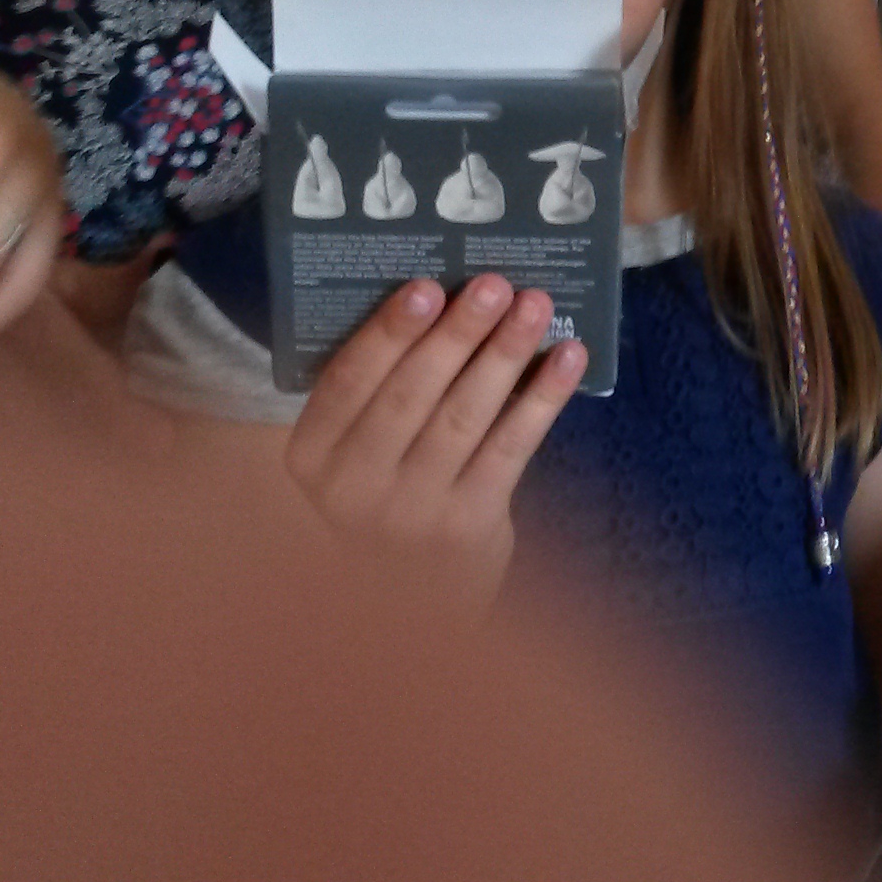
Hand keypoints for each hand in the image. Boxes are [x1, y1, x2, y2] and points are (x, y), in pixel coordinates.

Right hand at [284, 275, 586, 608]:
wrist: (415, 598)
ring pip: (464, 416)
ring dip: (504, 354)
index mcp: (312, 457)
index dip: (387, 333)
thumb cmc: (390, 491)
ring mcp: (412, 511)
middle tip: (494, 283)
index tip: (426, 287)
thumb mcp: (360, 450)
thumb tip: (445, 297)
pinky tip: (568, 357)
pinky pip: (511, 447)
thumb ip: (381, 389)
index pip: (346, 382)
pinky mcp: (469, 525)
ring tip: (536, 305)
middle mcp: (353, 488)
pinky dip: (543, 398)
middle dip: (457, 333)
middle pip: (410, 395)